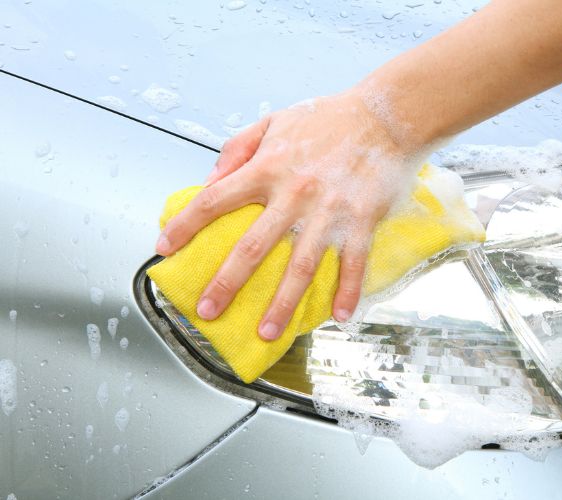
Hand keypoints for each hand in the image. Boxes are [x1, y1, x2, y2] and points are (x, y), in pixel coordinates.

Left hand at [155, 89, 420, 340]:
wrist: (386, 115)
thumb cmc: (329, 118)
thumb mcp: (275, 121)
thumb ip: (237, 148)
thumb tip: (210, 179)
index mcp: (268, 167)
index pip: (214, 200)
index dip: (184, 225)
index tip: (164, 249)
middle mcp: (294, 193)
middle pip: (252, 247)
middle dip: (226, 283)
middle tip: (207, 311)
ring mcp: (329, 211)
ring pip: (300, 267)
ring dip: (282, 304)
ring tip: (266, 332)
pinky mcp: (363, 220)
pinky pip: (353, 263)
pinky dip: (348, 291)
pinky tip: (340, 316)